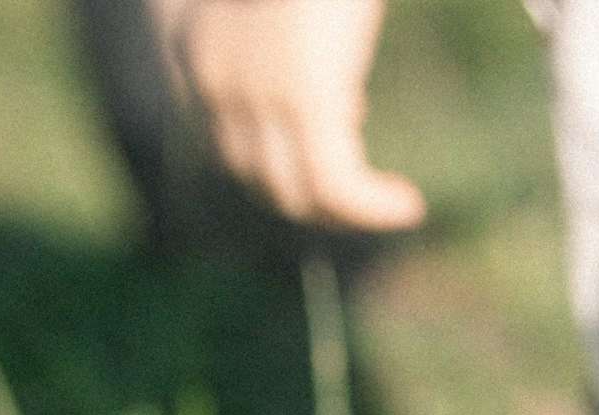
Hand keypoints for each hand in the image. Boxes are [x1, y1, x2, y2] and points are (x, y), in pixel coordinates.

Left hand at [150, 0, 426, 232]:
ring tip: (395, 203)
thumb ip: (284, 43)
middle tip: (368, 187)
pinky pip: (335, 185)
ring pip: (293, 191)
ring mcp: (253, 95)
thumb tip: (327, 88)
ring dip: (347, 210)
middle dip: (314, 191)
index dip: (283, 154)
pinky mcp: (302, 101)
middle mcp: (210, 79)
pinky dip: (371, 206)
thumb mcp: (286, 11)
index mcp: (193, 49)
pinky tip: (405, 203)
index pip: (229, 140)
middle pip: (258, 176)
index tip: (346, 124)